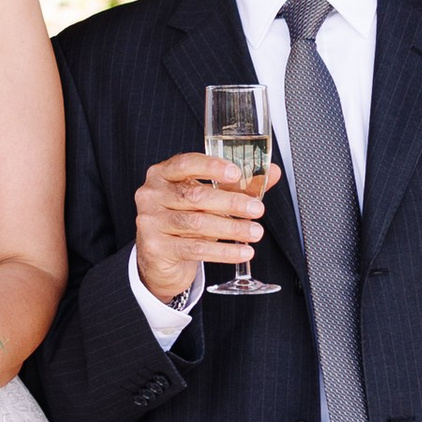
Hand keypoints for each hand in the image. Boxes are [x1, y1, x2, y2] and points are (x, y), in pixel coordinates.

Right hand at [133, 151, 281, 305]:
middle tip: (257, 209)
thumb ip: (237, 185)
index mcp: (162, 174)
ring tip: (255, 232)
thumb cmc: (184, 220)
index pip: (186, 163)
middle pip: (195, 195)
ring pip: (197, 223)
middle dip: (231, 202)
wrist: (158, 258)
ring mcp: (150, 221)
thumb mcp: (207, 200)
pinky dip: (224, 251)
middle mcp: (151, 195)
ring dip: (232, 228)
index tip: (237, 173)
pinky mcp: (156, 247)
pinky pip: (195, 248)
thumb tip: (271, 172)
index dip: (212, 167)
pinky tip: (242, 251)